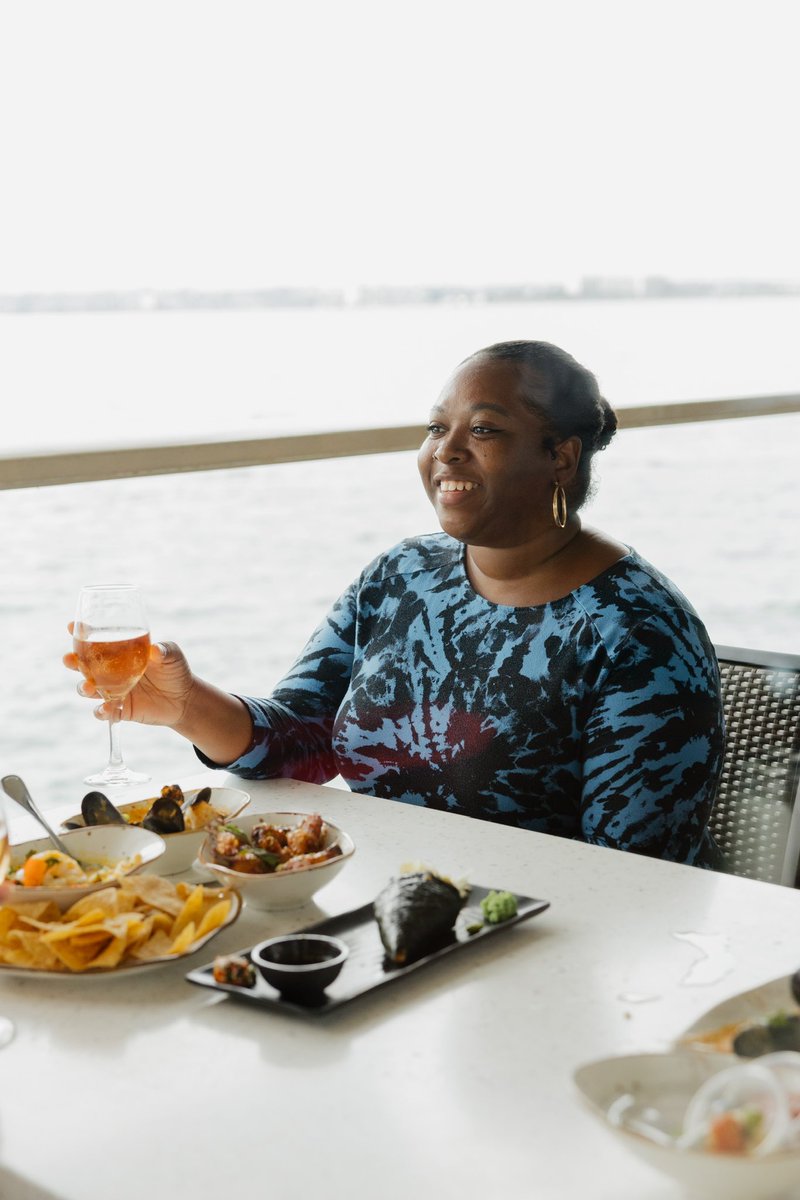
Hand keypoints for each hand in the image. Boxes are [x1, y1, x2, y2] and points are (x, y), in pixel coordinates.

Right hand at [64, 628, 194, 729]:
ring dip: (83, 687)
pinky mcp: (120, 709)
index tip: (70, 626)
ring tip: (88, 686)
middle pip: (83, 665)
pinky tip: (106, 709)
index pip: (96, 641)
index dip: (81, 633)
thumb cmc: (175, 671)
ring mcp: (113, 691)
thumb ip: (165, 650)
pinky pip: (104, 712)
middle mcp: (112, 671)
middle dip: (72, 662)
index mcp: (120, 653)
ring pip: (89, 689)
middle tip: (69, 659)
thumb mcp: (172, 655)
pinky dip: (102, 711)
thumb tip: (155, 650)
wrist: (185, 700)